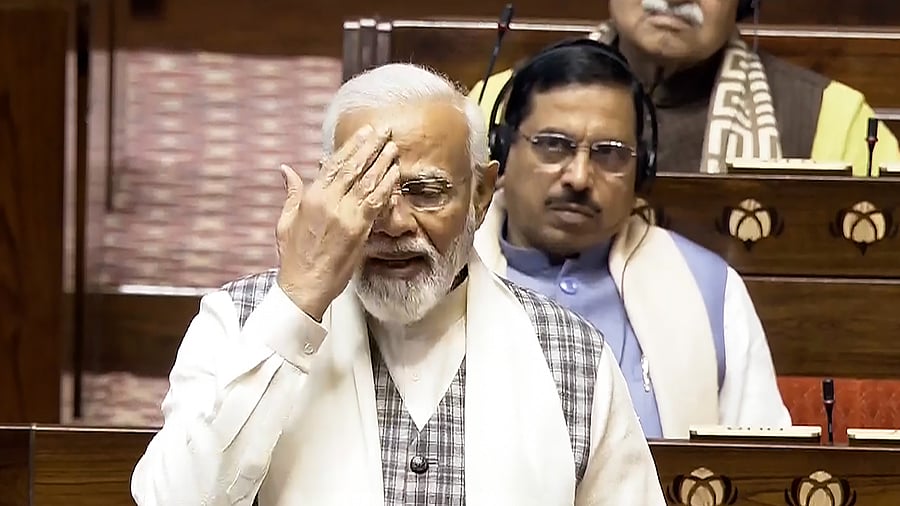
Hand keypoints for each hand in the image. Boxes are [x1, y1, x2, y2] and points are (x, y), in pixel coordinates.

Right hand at [275, 124, 400, 319]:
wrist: (304, 285)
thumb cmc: (294, 256)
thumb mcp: (285, 220)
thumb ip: (291, 193)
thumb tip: (286, 170)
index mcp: (310, 197)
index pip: (334, 164)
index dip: (351, 147)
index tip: (364, 133)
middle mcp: (328, 202)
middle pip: (354, 168)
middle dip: (371, 147)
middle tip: (384, 132)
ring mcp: (345, 215)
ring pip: (367, 181)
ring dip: (382, 162)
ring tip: (393, 147)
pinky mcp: (358, 229)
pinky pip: (376, 202)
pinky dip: (386, 186)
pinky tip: (395, 174)